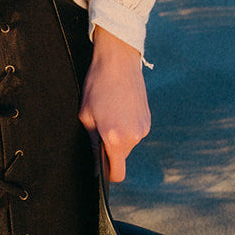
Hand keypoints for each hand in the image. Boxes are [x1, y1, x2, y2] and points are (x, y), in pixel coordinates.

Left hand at [79, 27, 150, 181]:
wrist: (118, 61)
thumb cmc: (97, 85)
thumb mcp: (86, 114)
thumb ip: (92, 142)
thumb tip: (96, 163)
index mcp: (115, 138)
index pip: (117, 174)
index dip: (107, 173)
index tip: (100, 165)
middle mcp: (133, 137)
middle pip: (121, 157)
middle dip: (110, 148)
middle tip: (100, 125)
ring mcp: (143, 128)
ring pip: (128, 144)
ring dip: (119, 136)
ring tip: (110, 112)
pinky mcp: (148, 119)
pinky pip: (135, 132)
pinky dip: (127, 126)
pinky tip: (119, 108)